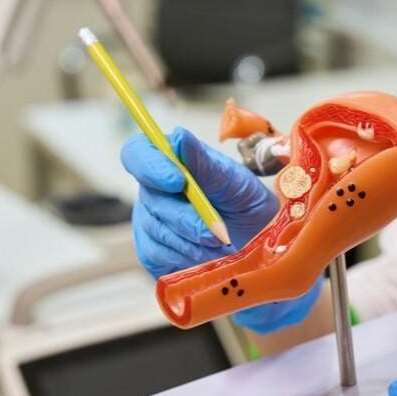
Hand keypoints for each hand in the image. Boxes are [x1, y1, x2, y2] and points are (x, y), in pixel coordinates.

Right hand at [121, 128, 320, 332]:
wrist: (258, 245)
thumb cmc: (245, 205)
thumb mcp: (234, 181)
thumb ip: (204, 162)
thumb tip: (179, 138)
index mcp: (171, 161)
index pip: (138, 153)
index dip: (151, 166)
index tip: (177, 181)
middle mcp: (154, 189)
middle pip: (151, 199)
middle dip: (186, 217)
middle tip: (216, 232)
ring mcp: (150, 221)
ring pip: (156, 230)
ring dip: (191, 242)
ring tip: (221, 246)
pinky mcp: (152, 252)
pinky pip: (157, 255)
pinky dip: (186, 258)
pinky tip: (207, 258)